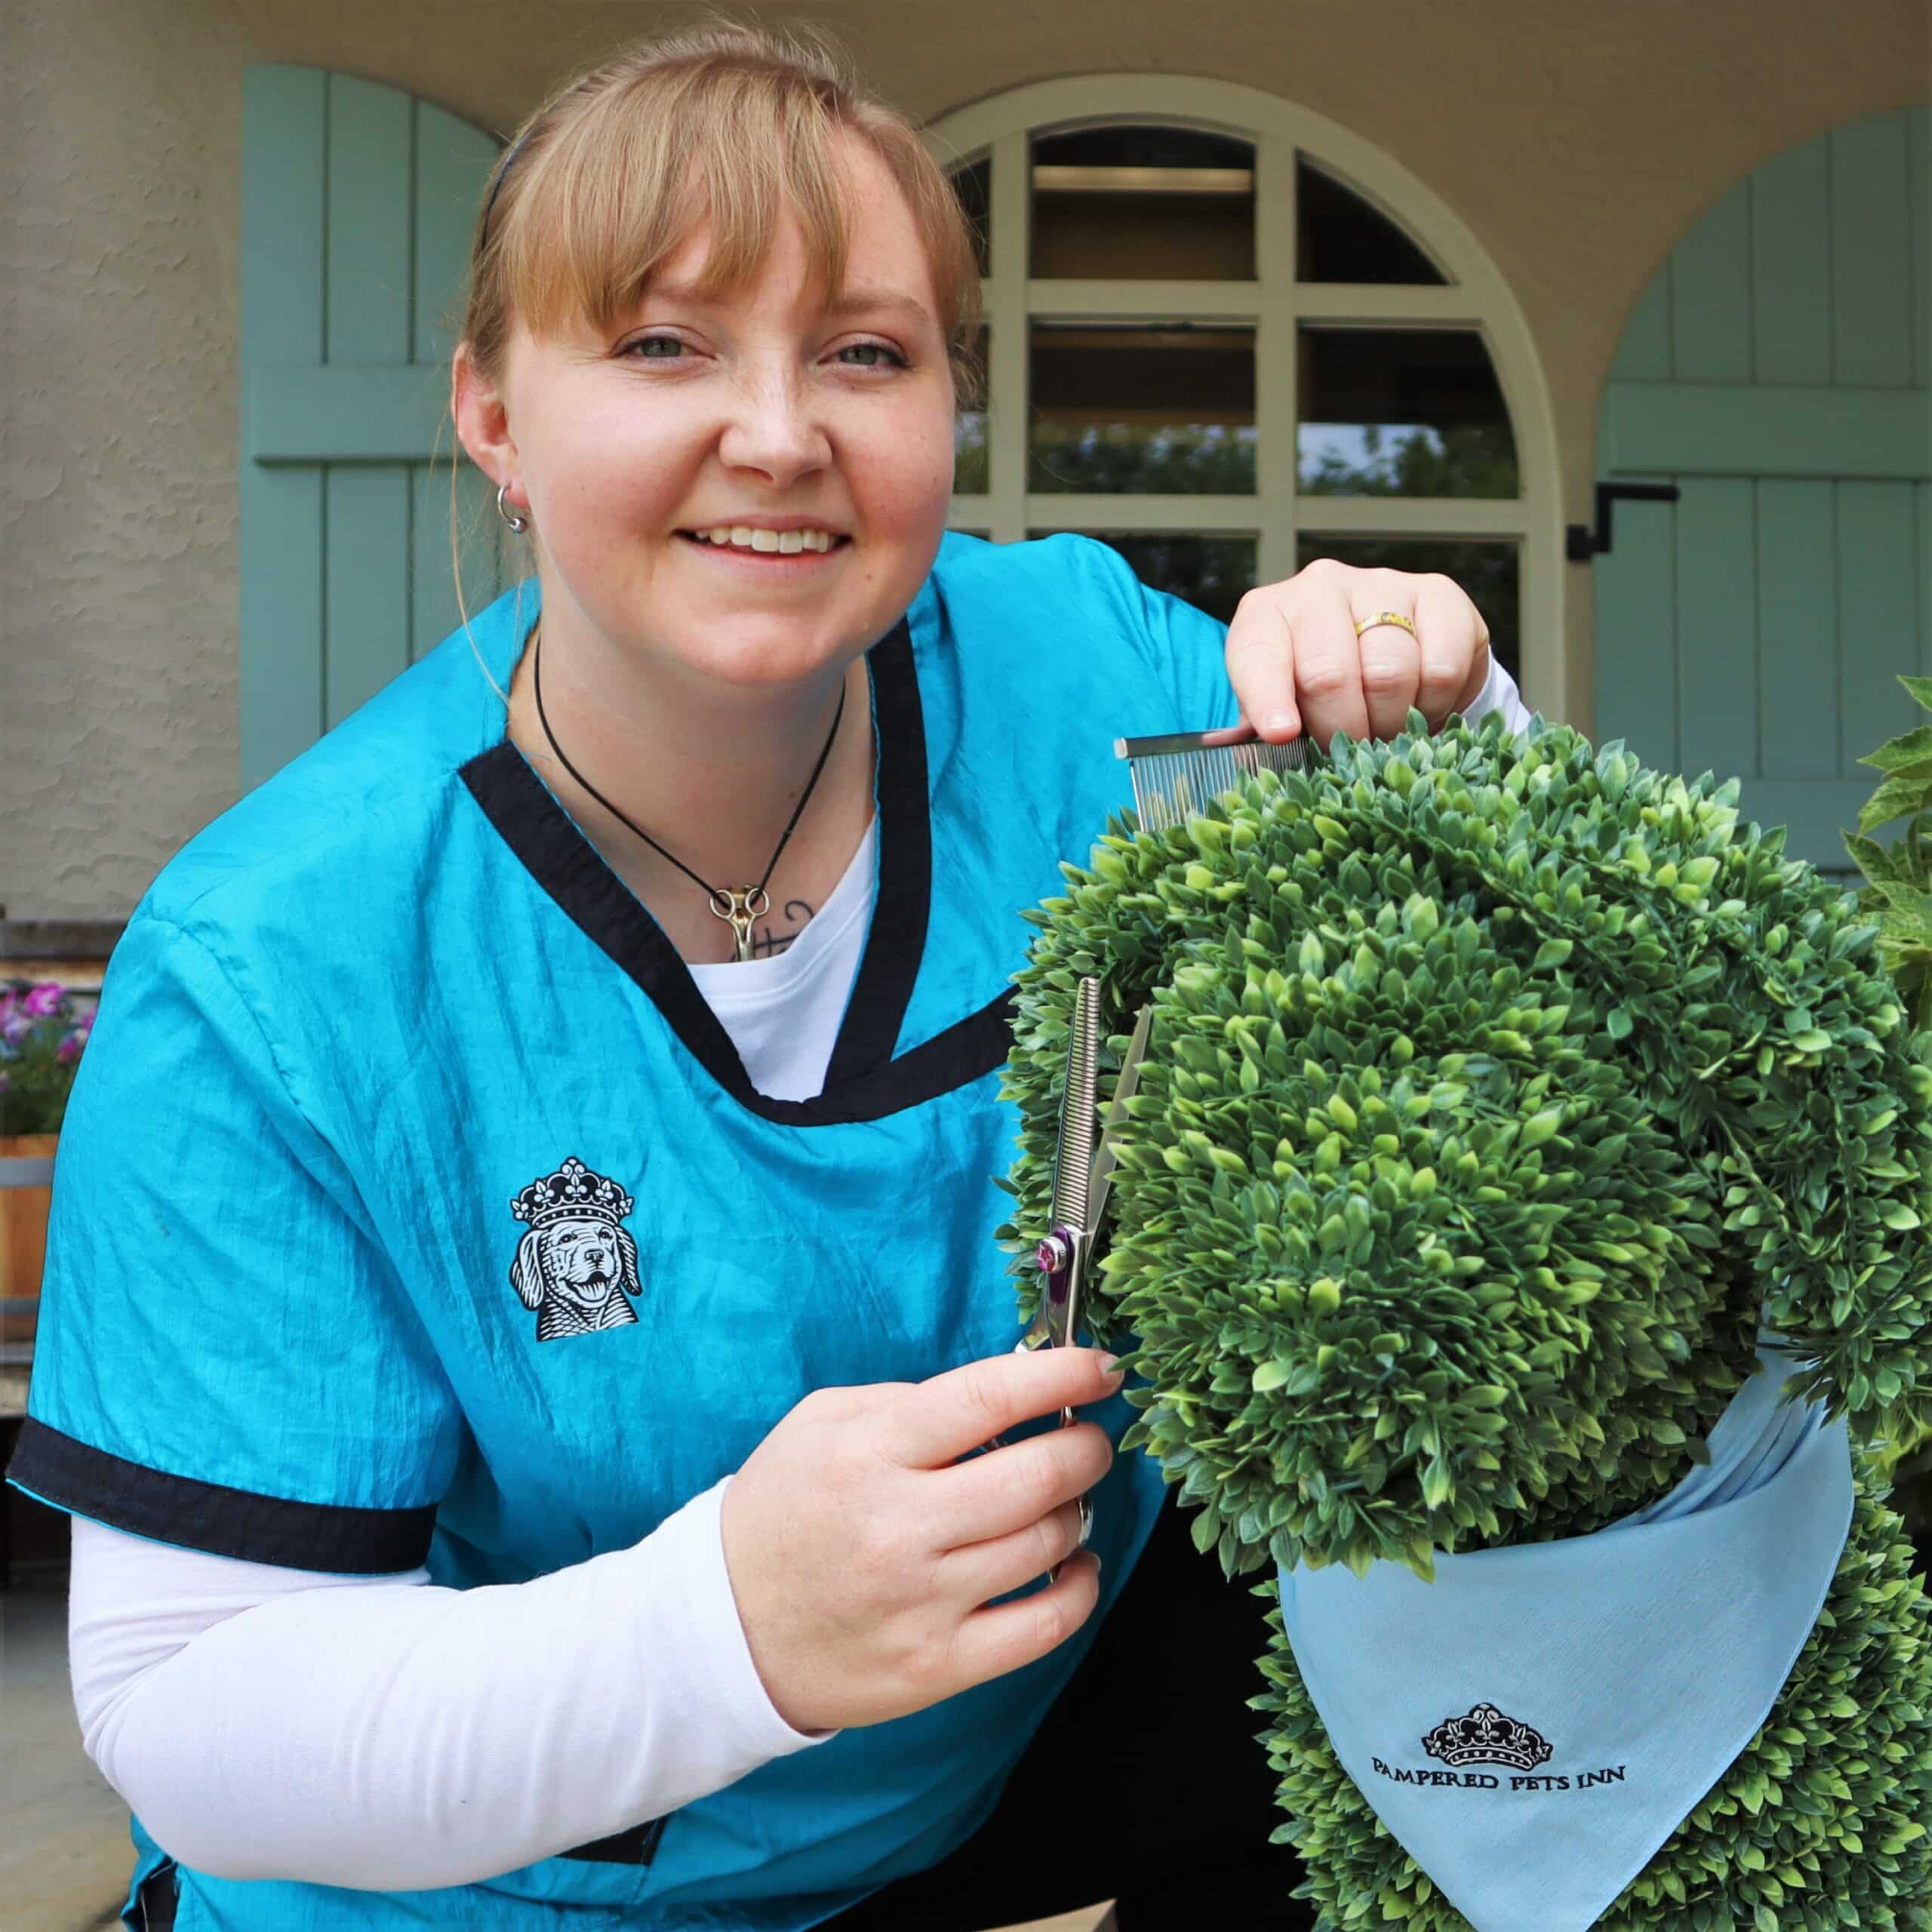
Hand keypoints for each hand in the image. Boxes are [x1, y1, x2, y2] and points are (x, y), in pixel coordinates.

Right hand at [718, 1347, 1121, 1733]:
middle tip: (1091, 1441)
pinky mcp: (938, 1665)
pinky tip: (1076, 1565)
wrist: (723, 1629)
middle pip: (1037, 1475)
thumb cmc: (783, 1511)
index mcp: (871, 1452)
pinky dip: (1081, 1588)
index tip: (1101, 1369)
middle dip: (1086, 1448)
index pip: (989, 1398)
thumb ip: (908, 1400)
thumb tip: (1002, 1400)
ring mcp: (923, 1601)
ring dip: (1078, 1511)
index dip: (1061, 1376)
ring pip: (1047, 1543)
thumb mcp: (821, 1424)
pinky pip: (1044, 1626)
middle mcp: (900, 1525)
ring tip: (1066, 1500)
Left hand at [1212, 557, 1491, 750]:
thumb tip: (1262, 759)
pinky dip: (1433, 706)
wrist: (1396, 652)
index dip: (1268, 699)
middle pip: (1329, 673)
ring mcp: (1382, 585)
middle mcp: (1320, 588)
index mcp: (1267, 615)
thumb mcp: (1283, 706)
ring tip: (1385, 732)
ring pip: (1389, 674)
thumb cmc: (1323, 688)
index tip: (1282, 734)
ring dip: (1389, 723)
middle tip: (1349, 754)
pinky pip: (1441, 669)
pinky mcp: (1439, 595)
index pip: (1259, 655)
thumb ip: (1266, 729)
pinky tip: (1421, 707)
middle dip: (1340, 730)